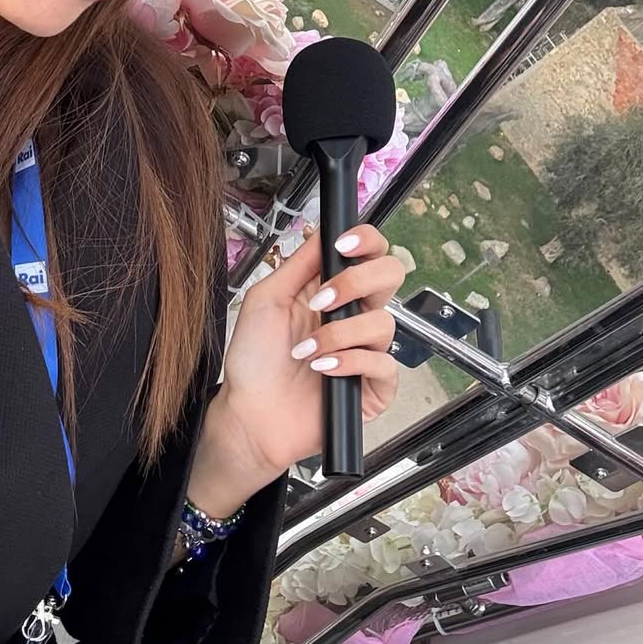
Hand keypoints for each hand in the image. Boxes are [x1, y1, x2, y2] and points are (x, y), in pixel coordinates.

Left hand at [187, 227, 402, 516]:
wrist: (250, 413)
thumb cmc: (254, 360)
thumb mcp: (266, 299)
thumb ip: (298, 264)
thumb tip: (325, 231)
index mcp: (332, 290)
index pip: (369, 253)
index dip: (366, 241)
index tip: (344, 245)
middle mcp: (354, 315)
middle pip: (392, 275)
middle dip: (358, 282)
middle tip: (322, 300)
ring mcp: (366, 350)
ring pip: (383, 323)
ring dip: (338, 335)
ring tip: (305, 351)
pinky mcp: (373, 387)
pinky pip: (383, 365)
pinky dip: (350, 363)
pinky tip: (322, 369)